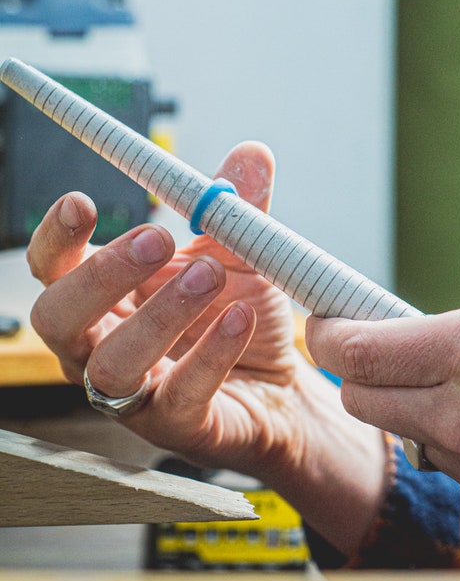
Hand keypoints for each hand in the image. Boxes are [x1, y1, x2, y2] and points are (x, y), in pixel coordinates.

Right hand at [28, 142, 387, 553]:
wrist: (284, 387)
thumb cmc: (237, 315)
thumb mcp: (239, 252)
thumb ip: (237, 208)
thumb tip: (252, 153)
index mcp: (104, 298)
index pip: (53, 269)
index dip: (57, 237)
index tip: (82, 202)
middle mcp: (101, 348)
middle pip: (59, 318)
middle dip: (101, 275)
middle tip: (157, 238)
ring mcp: (133, 396)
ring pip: (112, 365)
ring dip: (160, 313)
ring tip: (210, 273)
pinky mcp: (178, 428)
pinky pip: (179, 396)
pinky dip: (211, 354)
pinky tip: (241, 318)